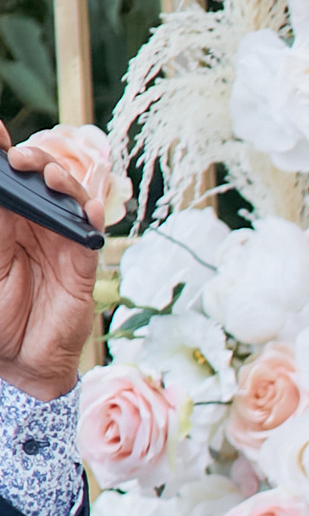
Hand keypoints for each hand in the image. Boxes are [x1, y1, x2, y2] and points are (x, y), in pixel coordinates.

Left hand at [0, 123, 111, 400]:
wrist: (17, 361)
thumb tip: (0, 184)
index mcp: (4, 222)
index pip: (6, 180)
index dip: (4, 154)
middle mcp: (32, 226)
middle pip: (38, 179)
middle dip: (31, 159)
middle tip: (18, 156)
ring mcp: (59, 243)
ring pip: (68, 199)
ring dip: (61, 180)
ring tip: (46, 174)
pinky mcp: (82, 265)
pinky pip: (91, 235)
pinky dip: (92, 218)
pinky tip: (86, 206)